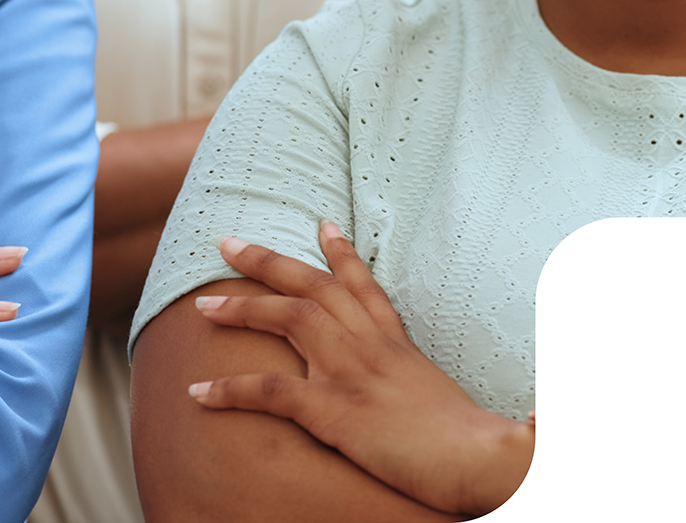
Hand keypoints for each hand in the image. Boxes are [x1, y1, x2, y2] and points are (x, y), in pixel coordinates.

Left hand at [188, 223, 533, 516]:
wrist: (487, 461)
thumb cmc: (481, 444)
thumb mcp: (456, 403)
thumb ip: (434, 387)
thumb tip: (476, 400)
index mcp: (398, 343)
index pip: (363, 285)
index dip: (340, 254)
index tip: (321, 223)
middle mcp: (371, 345)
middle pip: (312, 286)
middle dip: (267, 261)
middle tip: (227, 242)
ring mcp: (352, 371)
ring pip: (288, 318)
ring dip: (242, 308)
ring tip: (202, 305)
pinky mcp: (335, 409)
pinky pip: (271, 391)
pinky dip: (231, 389)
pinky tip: (199, 391)